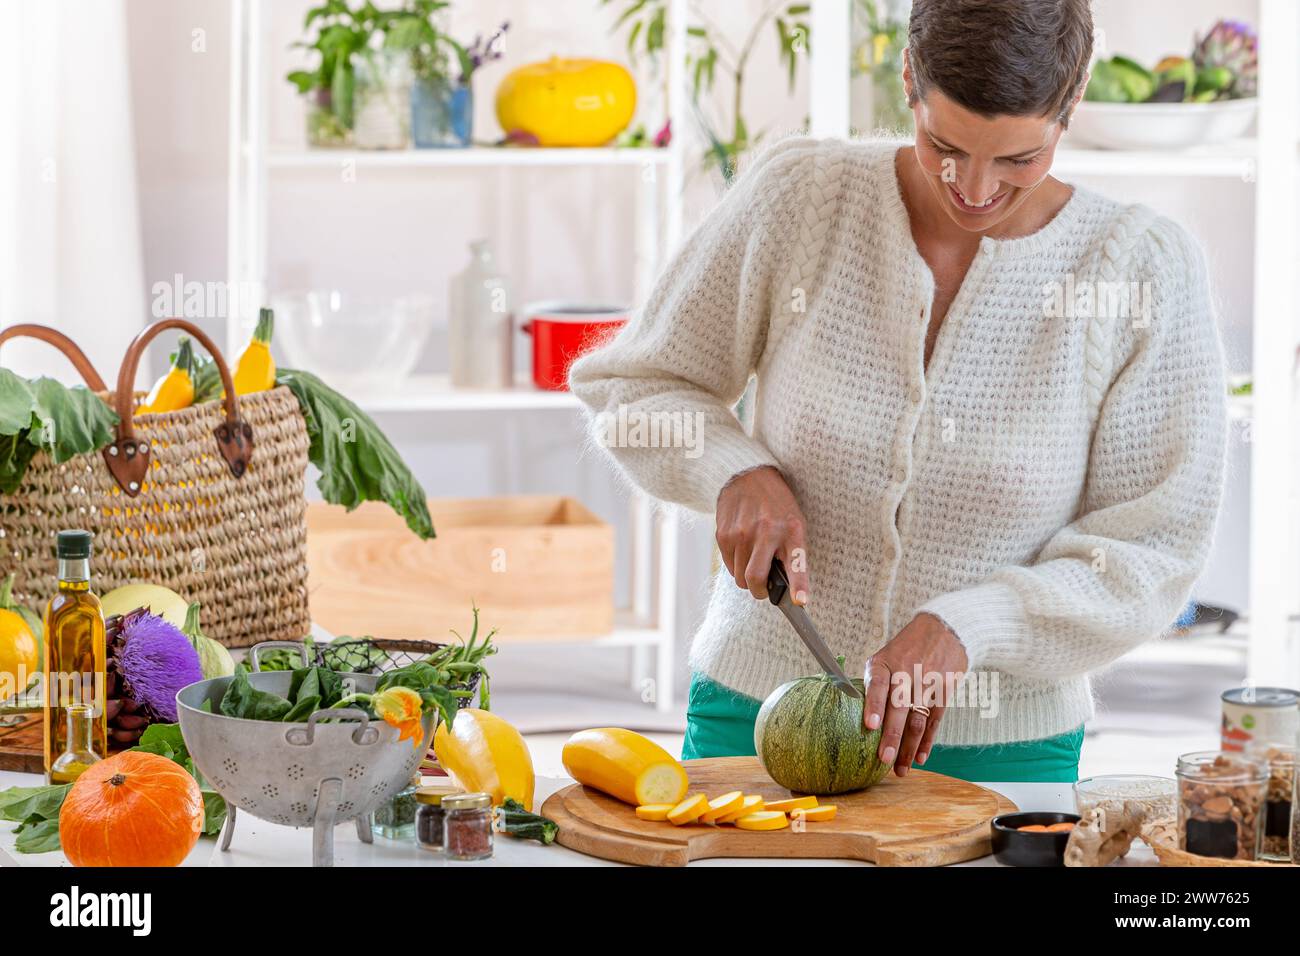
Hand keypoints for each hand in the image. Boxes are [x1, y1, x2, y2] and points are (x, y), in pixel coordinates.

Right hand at [715, 466, 809, 603]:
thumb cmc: (778, 506)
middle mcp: (766, 532)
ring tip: (753, 558)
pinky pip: (728, 566)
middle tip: (764, 588)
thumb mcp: (795, 525)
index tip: (800, 602)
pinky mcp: (724, 534)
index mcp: (792, 531)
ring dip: (747, 576)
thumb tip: (784, 589)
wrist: (750, 476)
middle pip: (755, 579)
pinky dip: (735, 565)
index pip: (796, 563)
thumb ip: (791, 555)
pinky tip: (742, 548)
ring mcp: (742, 533)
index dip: (799, 586)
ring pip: (739, 578)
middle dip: (760, 591)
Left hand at [864, 613, 968, 775]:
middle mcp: (907, 672)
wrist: (945, 630)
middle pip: (899, 708)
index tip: (870, 726)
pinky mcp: (943, 691)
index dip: (874, 705)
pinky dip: (927, 741)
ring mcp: (927, 683)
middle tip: (883, 761)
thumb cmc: (905, 648)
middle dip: (892, 736)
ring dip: (909, 747)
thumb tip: (853, 712)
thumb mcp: (884, 656)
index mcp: (886, 662)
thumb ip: (873, 682)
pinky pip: (935, 720)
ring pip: (918, 719)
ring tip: (900, 769)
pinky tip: (920, 757)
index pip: (879, 684)